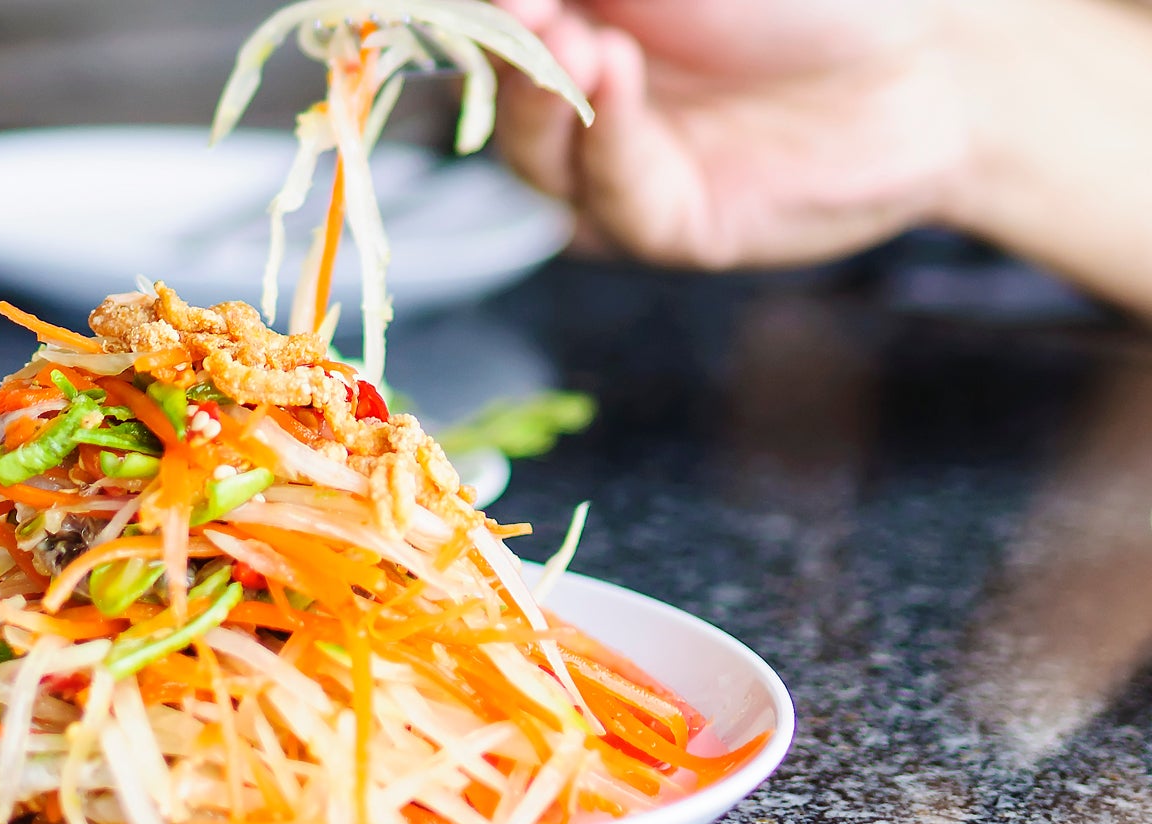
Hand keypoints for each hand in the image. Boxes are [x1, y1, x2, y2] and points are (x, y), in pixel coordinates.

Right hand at [494, 0, 968, 268]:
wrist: (933, 59)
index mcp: (578, 29)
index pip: (487, 30)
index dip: (466, 17)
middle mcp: (584, 104)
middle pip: (490, 95)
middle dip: (498, 47)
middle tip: (525, 5)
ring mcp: (618, 169)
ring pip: (534, 156)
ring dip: (537, 95)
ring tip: (565, 36)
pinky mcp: (666, 226)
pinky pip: (611, 195)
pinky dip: (605, 134)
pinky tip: (612, 73)